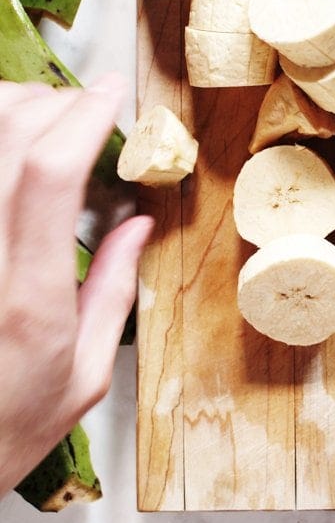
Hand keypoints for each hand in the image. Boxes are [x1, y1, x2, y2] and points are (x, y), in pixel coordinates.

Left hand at [0, 77, 152, 497]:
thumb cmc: (4, 428)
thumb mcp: (81, 378)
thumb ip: (112, 294)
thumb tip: (134, 227)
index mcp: (27, 300)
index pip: (48, 174)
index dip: (83, 116)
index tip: (110, 93)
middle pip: (6, 136)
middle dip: (52, 102)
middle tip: (82, 109)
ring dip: (11, 111)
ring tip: (42, 122)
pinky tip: (11, 154)